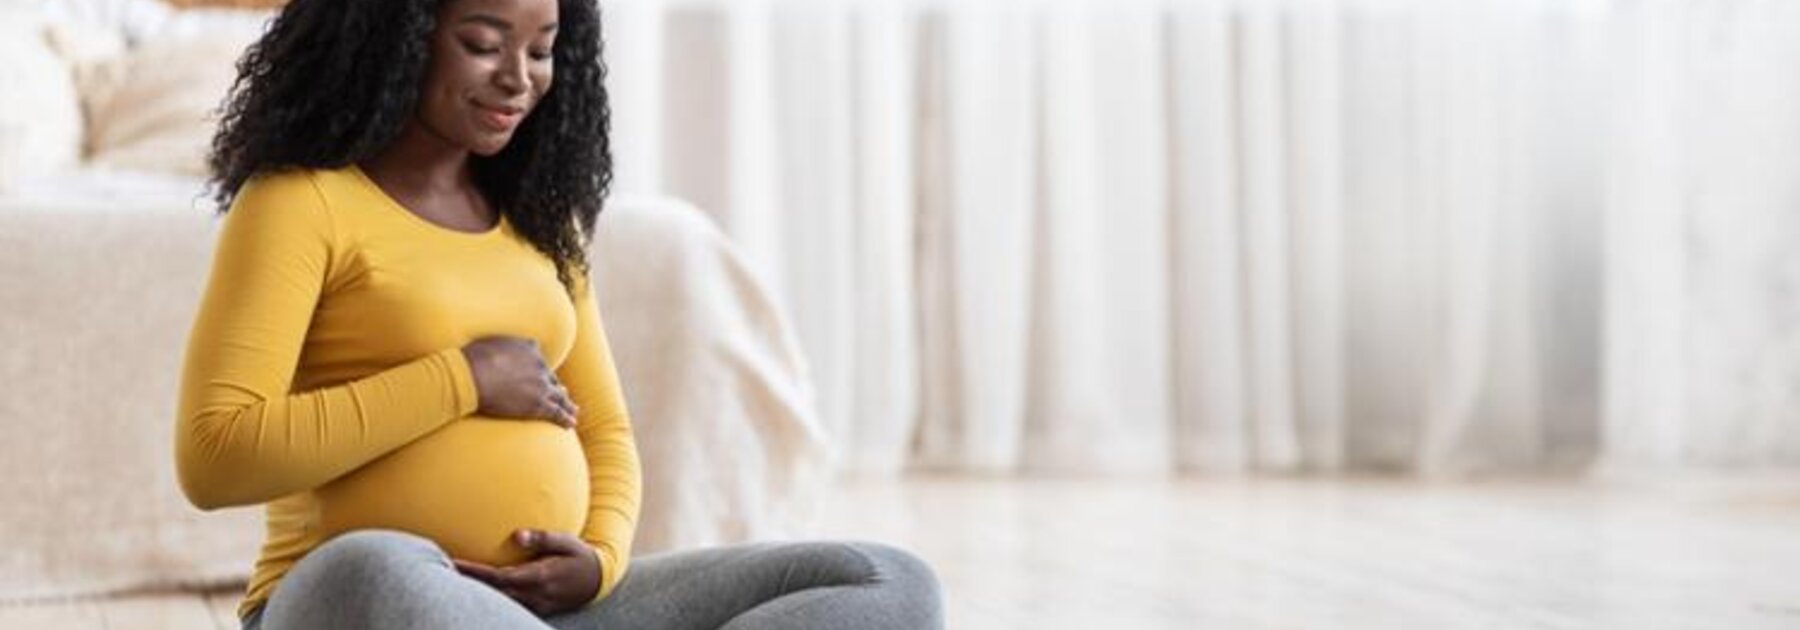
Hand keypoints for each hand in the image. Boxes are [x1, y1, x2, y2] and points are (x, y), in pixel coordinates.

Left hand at [454, 529, 601, 615]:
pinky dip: (489, 598)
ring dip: (475, 592)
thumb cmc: (580, 557)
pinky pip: (507, 605)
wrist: (597, 581)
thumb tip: (517, 534)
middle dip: (466, 584)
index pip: (499, 577)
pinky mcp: (534, 609)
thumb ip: (542, 538)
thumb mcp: (567, 542)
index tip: (453, 562)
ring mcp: (534, 606)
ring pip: (497, 602)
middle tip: (439, 570)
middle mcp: (534, 595)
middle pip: (492, 593)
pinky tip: (475, 590)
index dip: (474, 572)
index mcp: (540, 577)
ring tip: (450, 579)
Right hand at [461, 337, 578, 427]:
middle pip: (551, 379)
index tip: (543, 376)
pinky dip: (565, 419)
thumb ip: (500, 347)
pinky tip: (570, 424)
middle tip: (563, 394)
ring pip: (560, 397)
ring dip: (567, 405)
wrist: (473, 376)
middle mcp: (540, 365)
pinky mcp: (538, 404)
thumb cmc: (472, 360)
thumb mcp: (489, 343)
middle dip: (557, 388)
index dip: (541, 371)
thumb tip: (496, 350)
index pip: (539, 361)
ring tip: (573, 411)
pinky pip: (557, 412)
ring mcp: (541, 385)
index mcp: (530, 348)